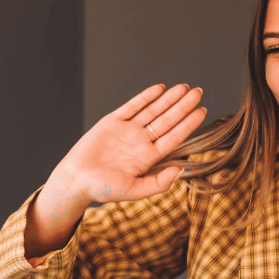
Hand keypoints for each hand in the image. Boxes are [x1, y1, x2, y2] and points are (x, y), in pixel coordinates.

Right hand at [49, 83, 205, 205]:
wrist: (76, 180)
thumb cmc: (103, 188)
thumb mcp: (135, 191)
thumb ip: (159, 183)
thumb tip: (182, 170)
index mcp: (148, 158)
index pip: (173, 137)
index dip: (188, 124)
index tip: (202, 112)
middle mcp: (140, 142)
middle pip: (166, 120)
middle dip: (183, 106)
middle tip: (198, 92)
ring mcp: (127, 130)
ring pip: (152, 110)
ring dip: (168, 99)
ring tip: (184, 87)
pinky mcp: (112, 122)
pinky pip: (132, 106)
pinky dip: (145, 97)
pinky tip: (159, 89)